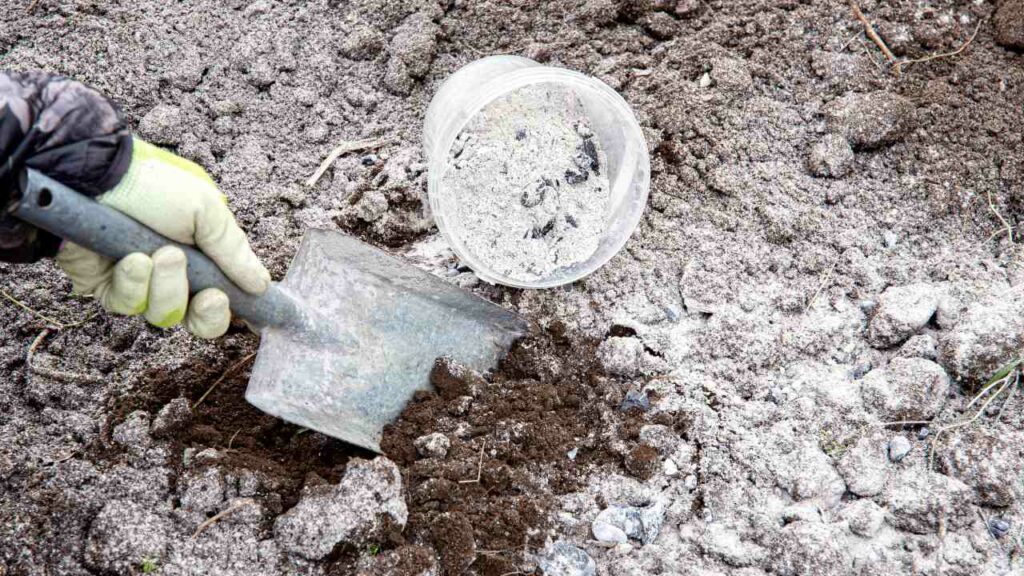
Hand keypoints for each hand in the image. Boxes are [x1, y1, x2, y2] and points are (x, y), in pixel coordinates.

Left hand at [55, 140, 269, 338]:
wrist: (92, 177)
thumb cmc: (153, 184)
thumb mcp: (207, 210)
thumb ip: (235, 252)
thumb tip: (261, 285)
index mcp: (203, 255)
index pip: (225, 297)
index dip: (234, 307)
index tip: (248, 310)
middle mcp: (174, 274)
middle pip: (199, 320)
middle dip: (207, 311)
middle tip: (209, 294)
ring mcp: (142, 283)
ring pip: (165, 314)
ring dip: (168, 285)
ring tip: (160, 253)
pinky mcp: (107, 288)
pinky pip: (128, 305)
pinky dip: (133, 282)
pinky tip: (129, 257)